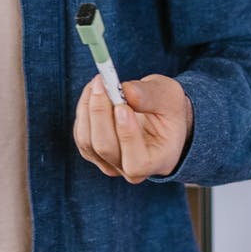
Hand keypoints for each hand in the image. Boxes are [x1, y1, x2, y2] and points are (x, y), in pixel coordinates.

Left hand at [73, 72, 192, 183]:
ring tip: (99, 82)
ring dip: (89, 107)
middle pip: (105, 148)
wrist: (159, 116)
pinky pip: (80, 134)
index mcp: (159, 161)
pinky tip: (94, 91)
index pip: (136, 162)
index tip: (122, 106)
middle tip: (102, 83)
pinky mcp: (93, 152)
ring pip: (87, 141)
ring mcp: (110, 163)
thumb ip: (151, 96)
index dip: (127, 136)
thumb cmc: (168, 109)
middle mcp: (132, 170)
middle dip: (100, 112)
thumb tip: (126, 90)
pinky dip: (84, 109)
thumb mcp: (169, 96)